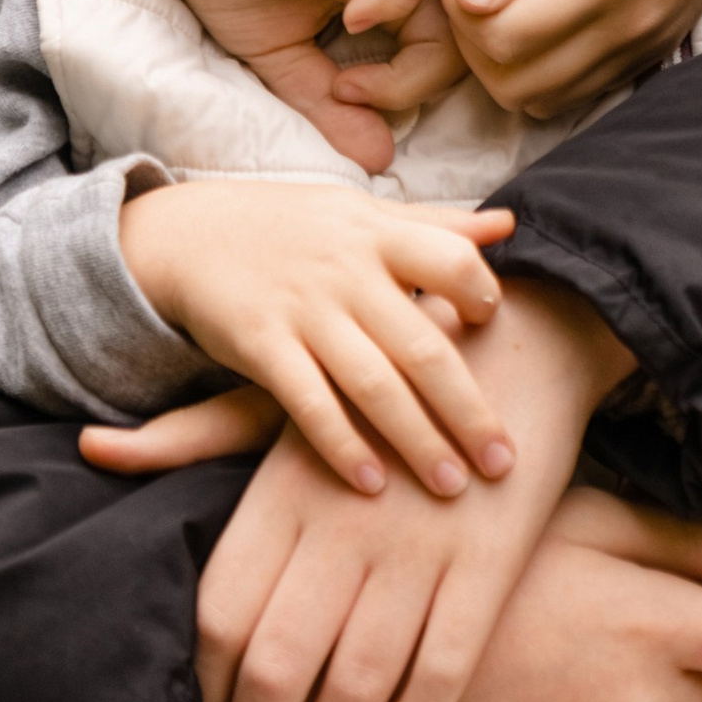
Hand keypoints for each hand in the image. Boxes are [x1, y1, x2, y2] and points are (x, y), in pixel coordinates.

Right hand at [67, 0, 454, 173]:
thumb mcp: (281, 58)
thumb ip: (329, 105)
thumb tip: (381, 161)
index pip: (462, 39)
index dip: (423, 87)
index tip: (351, 101)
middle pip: (484, 13)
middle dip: (443, 72)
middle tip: (370, 93)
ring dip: (443, 31)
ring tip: (384, 66)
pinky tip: (350, 18)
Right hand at [115, 180, 517, 498]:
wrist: (191, 233)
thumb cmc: (296, 228)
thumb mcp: (362, 215)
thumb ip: (435, 224)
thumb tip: (509, 224)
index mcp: (378, 232)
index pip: (452, 260)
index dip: (483, 297)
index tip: (502, 337)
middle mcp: (347, 270)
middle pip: (422, 345)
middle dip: (467, 410)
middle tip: (502, 464)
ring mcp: (304, 308)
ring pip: (373, 384)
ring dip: (417, 440)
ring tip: (451, 486)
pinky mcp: (261, 343)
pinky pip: (309, 403)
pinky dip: (342, 445)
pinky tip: (372, 484)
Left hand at [194, 279, 632, 701]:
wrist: (511, 345)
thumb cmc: (373, 388)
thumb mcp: (280, 401)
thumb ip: (189, 437)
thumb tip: (92, 447)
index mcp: (286, 488)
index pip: (221, 613)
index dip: (206, 680)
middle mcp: (347, 523)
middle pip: (281, 662)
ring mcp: (420, 546)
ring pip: (362, 681)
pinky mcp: (488, 563)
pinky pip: (444, 670)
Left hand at [442, 0, 701, 117]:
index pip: (499, 41)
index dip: (458, 3)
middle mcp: (632, 28)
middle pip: (514, 84)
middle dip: (472, 37)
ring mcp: (649, 42)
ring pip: (544, 97)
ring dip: (506, 56)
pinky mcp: (658, 42)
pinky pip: (582, 87)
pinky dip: (545, 63)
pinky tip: (541, 3)